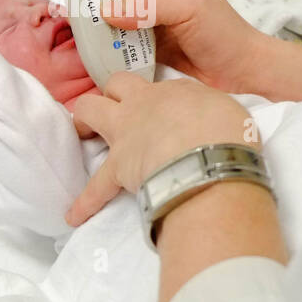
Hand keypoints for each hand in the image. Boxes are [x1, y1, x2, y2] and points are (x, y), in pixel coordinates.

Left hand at [66, 72, 258, 225]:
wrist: (208, 157)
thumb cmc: (227, 132)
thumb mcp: (228, 110)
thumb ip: (212, 111)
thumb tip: (210, 119)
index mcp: (174, 90)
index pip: (158, 87)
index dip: (156, 98)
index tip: (161, 111)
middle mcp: (143, 104)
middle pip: (116, 84)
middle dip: (111, 93)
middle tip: (114, 109)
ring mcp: (125, 132)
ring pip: (89, 110)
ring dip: (82, 120)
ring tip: (81, 133)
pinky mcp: (118, 167)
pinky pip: (96, 188)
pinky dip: (85, 203)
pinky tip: (72, 216)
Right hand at [104, 0, 274, 95]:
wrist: (242, 74)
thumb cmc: (225, 33)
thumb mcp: (191, 9)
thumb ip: (150, 7)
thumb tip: (108, 10)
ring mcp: (148, 20)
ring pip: (114, 12)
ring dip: (98, 15)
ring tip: (75, 16)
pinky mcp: (145, 46)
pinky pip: (119, 40)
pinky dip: (106, 42)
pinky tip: (91, 44)